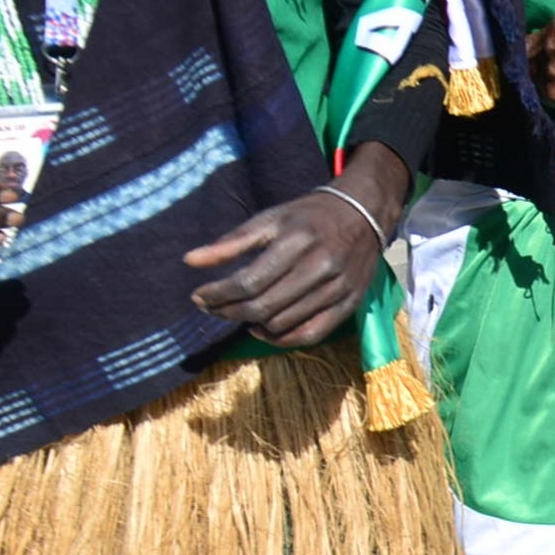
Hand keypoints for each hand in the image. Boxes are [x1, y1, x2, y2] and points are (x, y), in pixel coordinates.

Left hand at [185, 149, 407, 347]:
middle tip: (212, 308)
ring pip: (283, 323)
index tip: (199, 295)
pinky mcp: (349, 304)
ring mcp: (337, 289)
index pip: (248, 281)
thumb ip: (231, 242)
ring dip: (252, 325)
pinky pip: (310, 334)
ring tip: (237, 314)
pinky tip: (264, 329)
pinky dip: (281, 339)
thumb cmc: (309, 216)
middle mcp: (320, 267)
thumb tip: (190, 261)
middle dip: (228, 311)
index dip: (217, 294)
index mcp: (297, 241)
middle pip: (263, 306)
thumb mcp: (270, 219)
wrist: (364, 214)